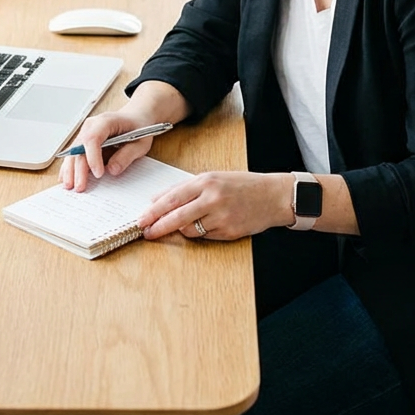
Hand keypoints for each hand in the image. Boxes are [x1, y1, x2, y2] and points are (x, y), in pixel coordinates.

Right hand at [58, 108, 155, 191]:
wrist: (135, 118)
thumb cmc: (138, 127)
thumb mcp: (140, 142)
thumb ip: (127, 155)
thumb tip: (112, 170)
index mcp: (106, 121)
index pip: (93, 138)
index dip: (93, 157)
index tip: (98, 174)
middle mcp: (91, 125)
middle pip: (79, 147)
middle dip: (79, 169)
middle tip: (80, 187)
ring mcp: (85, 132)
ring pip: (73, 152)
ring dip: (70, 170)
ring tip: (69, 186)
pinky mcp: (83, 141)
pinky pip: (74, 154)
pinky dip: (70, 167)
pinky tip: (67, 179)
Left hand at [138, 171, 293, 241]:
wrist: (272, 196)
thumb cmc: (241, 185)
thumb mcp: (213, 178)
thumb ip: (186, 188)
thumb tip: (157, 200)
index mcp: (207, 181)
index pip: (172, 198)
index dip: (154, 211)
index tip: (141, 219)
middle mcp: (213, 198)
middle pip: (177, 216)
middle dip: (158, 226)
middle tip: (146, 232)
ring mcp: (222, 217)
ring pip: (189, 230)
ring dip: (180, 229)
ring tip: (181, 225)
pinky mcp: (229, 232)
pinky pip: (205, 236)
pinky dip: (200, 233)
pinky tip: (205, 225)